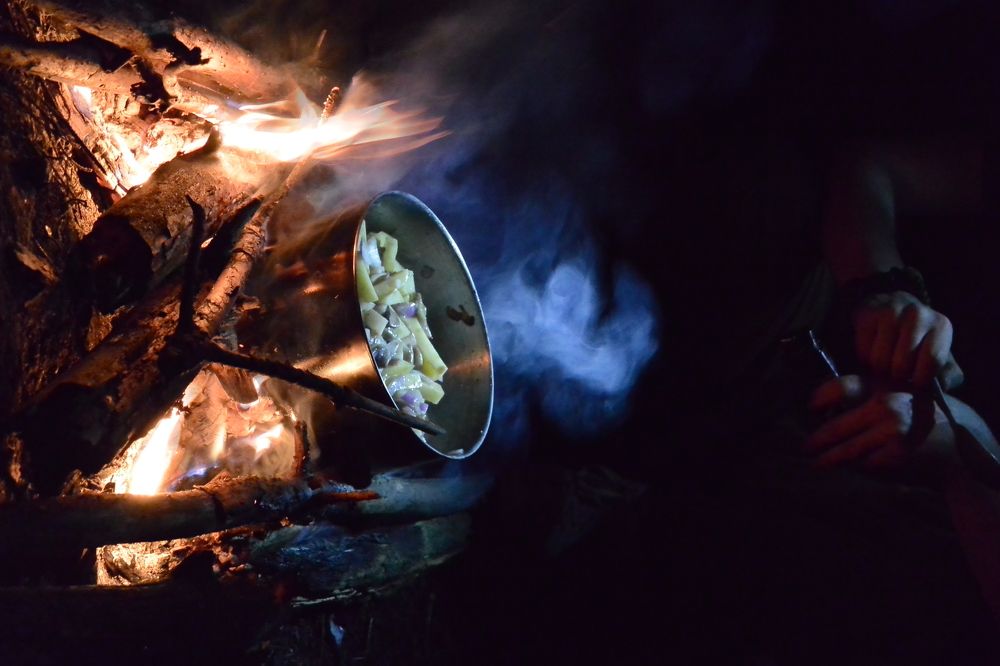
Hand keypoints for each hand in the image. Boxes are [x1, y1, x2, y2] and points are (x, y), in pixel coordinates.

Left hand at [806, 375, 936, 469]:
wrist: (958, 446)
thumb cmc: (918, 418)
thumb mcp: (897, 395)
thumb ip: (866, 397)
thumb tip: (823, 411)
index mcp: (883, 386)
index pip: (841, 387)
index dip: (820, 398)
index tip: (812, 408)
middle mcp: (886, 406)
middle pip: (835, 427)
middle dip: (816, 441)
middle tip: (806, 448)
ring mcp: (891, 432)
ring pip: (846, 451)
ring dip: (827, 459)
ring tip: (817, 463)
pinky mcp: (896, 456)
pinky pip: (865, 465)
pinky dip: (857, 467)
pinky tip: (856, 468)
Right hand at [853, 291, 960, 388]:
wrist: (891, 308)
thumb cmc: (917, 339)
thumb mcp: (938, 354)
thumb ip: (946, 374)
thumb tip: (940, 388)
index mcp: (940, 326)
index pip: (932, 360)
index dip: (921, 379)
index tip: (914, 383)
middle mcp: (918, 315)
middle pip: (902, 363)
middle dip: (897, 377)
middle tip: (896, 374)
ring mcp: (891, 312)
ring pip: (880, 360)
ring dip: (879, 369)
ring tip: (884, 364)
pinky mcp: (867, 313)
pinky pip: (863, 350)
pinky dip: (865, 358)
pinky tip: (872, 351)